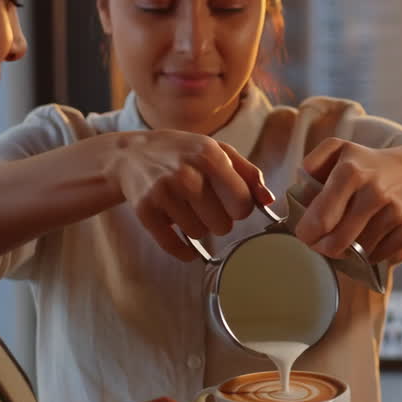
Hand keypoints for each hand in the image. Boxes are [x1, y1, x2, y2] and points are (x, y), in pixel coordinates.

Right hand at [104, 130, 273, 259]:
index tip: (233, 203)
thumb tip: (269, 201)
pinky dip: (184, 251)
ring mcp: (163, 192)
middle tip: (208, 206)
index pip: (242, 202)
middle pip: (223, 224)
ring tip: (189, 210)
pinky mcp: (145, 211)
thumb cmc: (183, 153)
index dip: (241, 208)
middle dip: (220, 220)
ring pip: (199, 234)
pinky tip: (186, 244)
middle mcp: (186, 174)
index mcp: (209, 156)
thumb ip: (248, 173)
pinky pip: (174, 246)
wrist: (132, 155)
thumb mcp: (217, 150)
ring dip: (199, 228)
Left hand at [293, 138, 401, 263]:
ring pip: (357, 253)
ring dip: (346, 252)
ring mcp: (394, 213)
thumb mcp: (338, 150)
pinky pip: (378, 257)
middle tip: (318, 243)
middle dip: (322, 248)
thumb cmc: (368, 164)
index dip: (306, 233)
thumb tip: (298, 195)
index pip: (321, 218)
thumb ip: (311, 165)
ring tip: (343, 238)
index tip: (304, 234)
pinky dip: (368, 255)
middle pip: (337, 242)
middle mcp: (375, 193)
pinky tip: (366, 239)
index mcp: (352, 172)